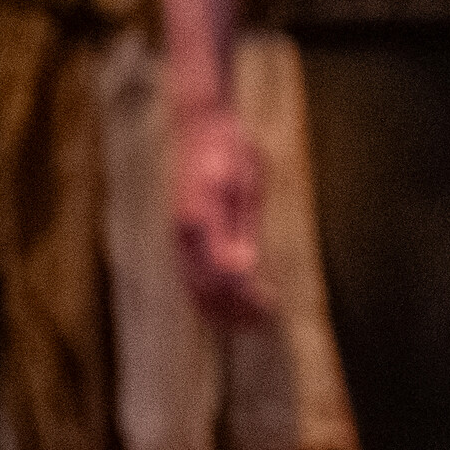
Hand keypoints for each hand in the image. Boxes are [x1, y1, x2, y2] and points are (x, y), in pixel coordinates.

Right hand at [169, 95, 274, 325]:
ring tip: (256, 322)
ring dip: (223, 310)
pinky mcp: (181, 239)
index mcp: (199, 220)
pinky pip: (190, 279)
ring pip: (195, 289)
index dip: (245, 297)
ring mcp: (178, 238)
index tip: (271, 307)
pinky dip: (209, 298)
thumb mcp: (247, 184)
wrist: (202, 127)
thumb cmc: (231, 152)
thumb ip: (242, 228)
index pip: (222, 275)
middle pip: (207, 288)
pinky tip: (232, 308)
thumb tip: (241, 270)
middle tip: (269, 318)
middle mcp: (183, 234)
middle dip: (237, 309)